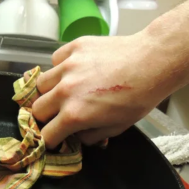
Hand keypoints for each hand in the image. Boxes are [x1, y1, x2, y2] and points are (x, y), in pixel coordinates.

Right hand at [33, 34, 168, 148]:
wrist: (152, 62)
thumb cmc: (138, 98)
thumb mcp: (116, 128)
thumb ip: (91, 136)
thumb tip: (77, 136)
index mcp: (75, 115)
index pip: (46, 135)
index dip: (50, 140)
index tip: (54, 138)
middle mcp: (65, 91)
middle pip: (37, 109)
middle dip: (45, 117)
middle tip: (58, 115)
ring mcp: (67, 66)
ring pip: (41, 84)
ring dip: (48, 92)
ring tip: (63, 91)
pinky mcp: (73, 47)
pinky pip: (55, 60)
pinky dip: (60, 68)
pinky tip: (73, 70)